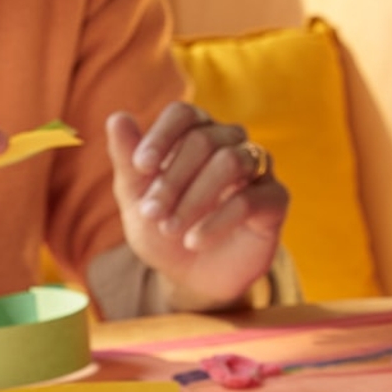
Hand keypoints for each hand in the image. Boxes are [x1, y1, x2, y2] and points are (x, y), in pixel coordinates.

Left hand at [107, 101, 289, 310]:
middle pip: (204, 139)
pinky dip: (217, 221)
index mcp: (196, 134)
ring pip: (231, 161)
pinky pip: (250, 199)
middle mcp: (231, 143)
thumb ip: (127, 160)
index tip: (140, 166)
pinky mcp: (275, 199)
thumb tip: (117, 118)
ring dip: (194, 198)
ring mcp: (257, 169)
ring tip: (170, 229)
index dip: (162, 135)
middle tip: (150, 212)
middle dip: (172, 178)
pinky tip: (194, 241)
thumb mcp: (136, 200)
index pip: (184, 113)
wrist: (192, 277)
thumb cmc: (163, 230)